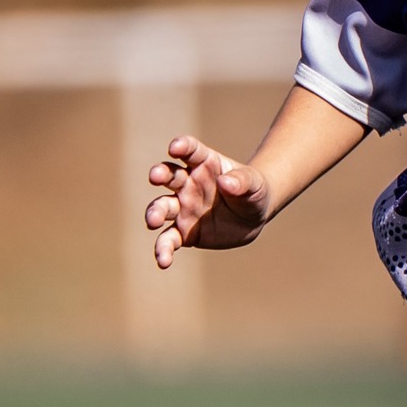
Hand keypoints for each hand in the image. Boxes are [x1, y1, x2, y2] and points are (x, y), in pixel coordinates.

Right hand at [145, 135, 271, 265]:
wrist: (252, 216)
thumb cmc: (253, 191)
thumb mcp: (254, 184)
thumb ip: (242, 181)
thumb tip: (225, 183)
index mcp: (204, 163)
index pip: (190, 150)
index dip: (182, 146)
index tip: (175, 148)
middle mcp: (187, 183)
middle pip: (169, 176)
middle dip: (160, 175)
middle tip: (155, 177)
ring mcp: (183, 207)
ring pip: (163, 207)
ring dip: (154, 212)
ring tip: (152, 221)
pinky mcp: (184, 231)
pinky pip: (169, 239)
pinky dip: (163, 249)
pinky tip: (163, 260)